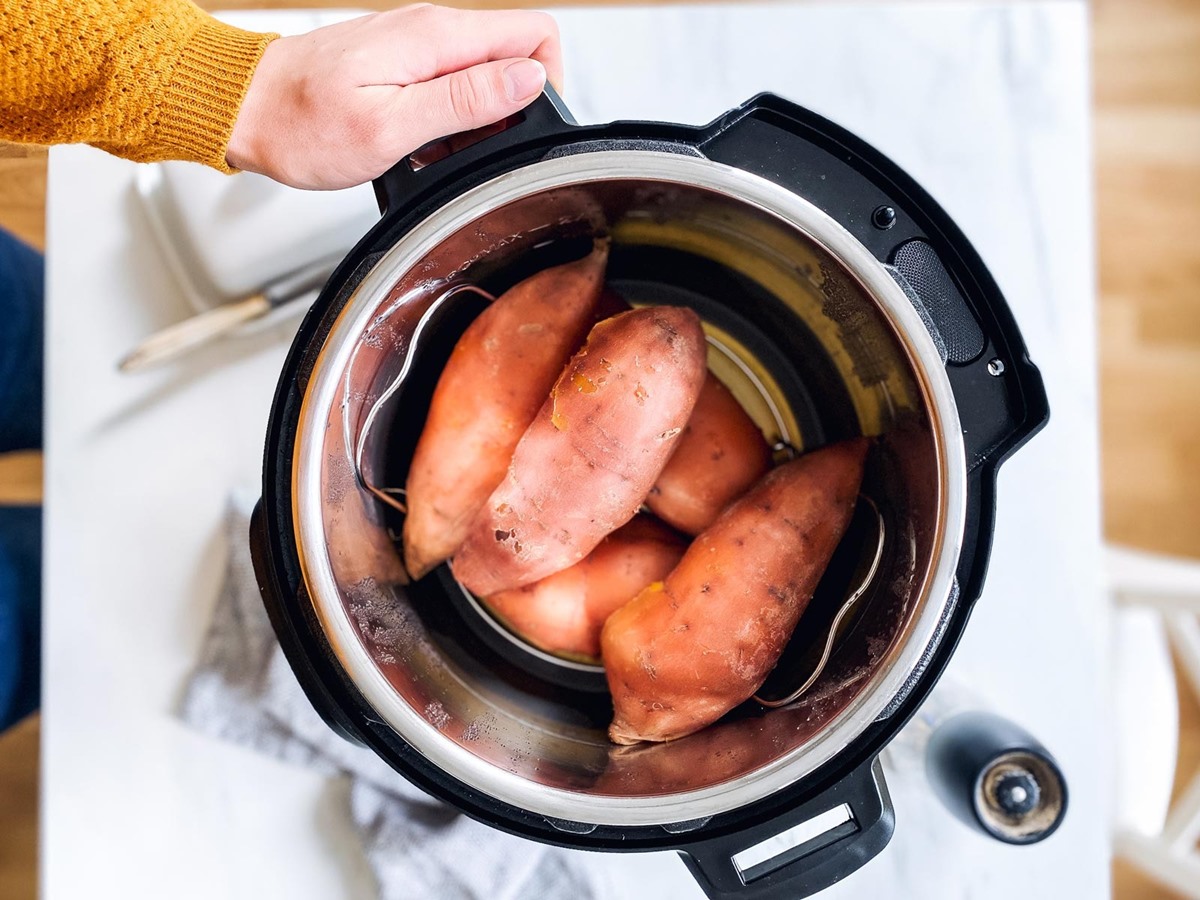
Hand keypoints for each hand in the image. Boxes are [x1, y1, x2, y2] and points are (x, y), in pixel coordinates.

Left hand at [226, 4, 562, 189]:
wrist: (244, 109)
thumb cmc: (301, 123)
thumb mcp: (391, 126)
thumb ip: (465, 100)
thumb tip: (527, 79)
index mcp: (437, 38)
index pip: (535, 35)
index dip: (546, 85)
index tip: (523, 129)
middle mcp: (431, 32)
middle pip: (514, 59)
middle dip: (511, 113)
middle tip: (472, 153)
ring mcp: (416, 47)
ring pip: (484, 79)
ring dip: (476, 125)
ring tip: (436, 155)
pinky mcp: (401, 65)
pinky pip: (450, 89)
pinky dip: (447, 125)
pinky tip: (418, 148)